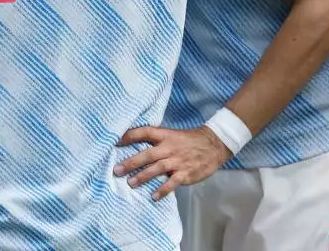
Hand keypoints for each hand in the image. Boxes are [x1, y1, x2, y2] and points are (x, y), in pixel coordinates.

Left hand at [113, 125, 231, 200]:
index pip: (145, 132)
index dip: (130, 136)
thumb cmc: (189, 141)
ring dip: (143, 176)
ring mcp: (178, 161)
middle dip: (131, 162)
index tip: (115, 141)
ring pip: (157, 168)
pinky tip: (154, 196)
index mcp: (166, 135)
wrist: (214, 145)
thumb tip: (135, 148)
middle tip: (117, 170)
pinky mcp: (185, 173)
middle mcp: (170, 148)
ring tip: (130, 183)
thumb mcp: (172, 135)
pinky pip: (172, 182)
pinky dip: (163, 190)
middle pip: (148, 154)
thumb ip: (157, 141)